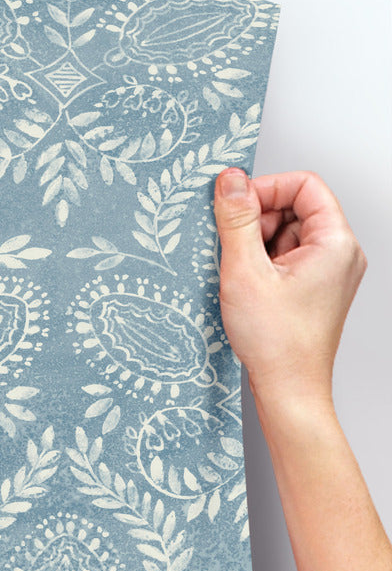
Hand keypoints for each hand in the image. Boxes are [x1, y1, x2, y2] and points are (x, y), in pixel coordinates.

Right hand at [213, 167, 366, 411]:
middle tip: (232, 246)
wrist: (289, 390)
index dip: (266, 188)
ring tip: (240, 274)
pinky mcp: (313, 290)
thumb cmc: (277, 343)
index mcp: (335, 243)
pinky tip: (245, 286)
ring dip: (255, 244)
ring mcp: (328, 273)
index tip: (234, 205)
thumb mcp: (245, 272)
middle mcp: (339, 255)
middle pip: (295, 208)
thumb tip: (230, 181)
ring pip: (287, 234)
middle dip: (257, 220)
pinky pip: (285, 259)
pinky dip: (261, 264)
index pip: (304, 186)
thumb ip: (237, 220)